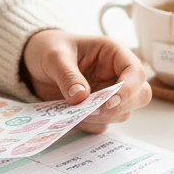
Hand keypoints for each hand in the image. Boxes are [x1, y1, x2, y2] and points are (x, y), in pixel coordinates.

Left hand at [21, 29, 150, 131]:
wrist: (35, 61)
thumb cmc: (50, 48)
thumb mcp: (54, 56)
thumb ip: (68, 75)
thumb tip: (81, 97)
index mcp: (113, 54)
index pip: (135, 72)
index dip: (128, 89)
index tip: (108, 102)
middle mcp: (116, 74)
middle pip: (139, 96)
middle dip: (120, 107)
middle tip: (92, 111)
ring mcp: (109, 93)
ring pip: (123, 113)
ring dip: (103, 118)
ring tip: (75, 113)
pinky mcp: (97, 109)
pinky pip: (103, 123)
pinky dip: (90, 125)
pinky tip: (71, 118)